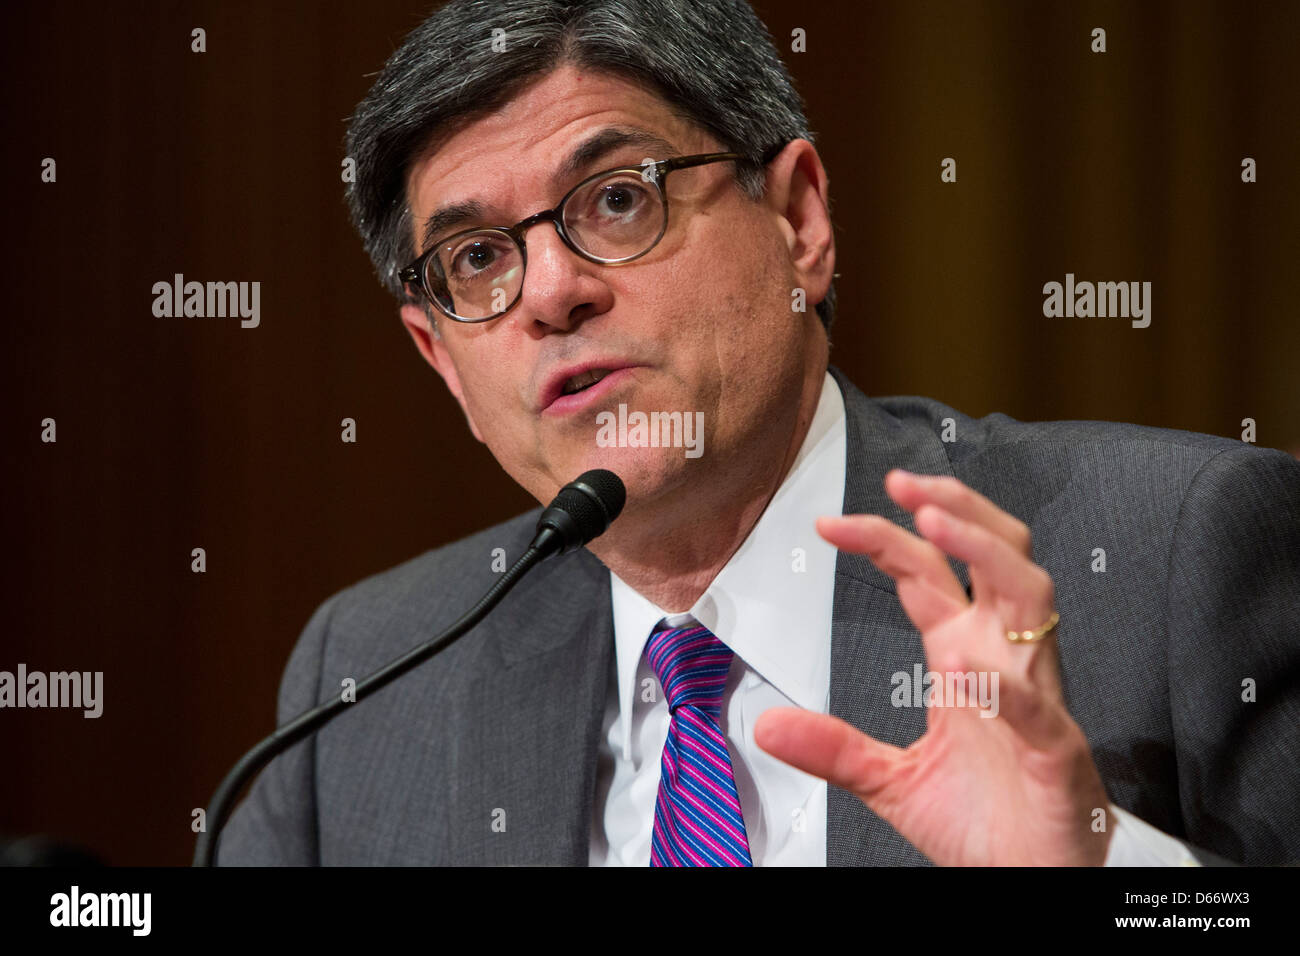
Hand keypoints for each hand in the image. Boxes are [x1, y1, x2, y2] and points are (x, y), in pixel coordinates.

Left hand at [754, 469, 1113, 864]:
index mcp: (964, 659)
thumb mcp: (889, 780)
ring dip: (984, 555)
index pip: (929, 576)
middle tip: (907, 483)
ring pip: (1030, 600)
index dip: (886, 539)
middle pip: (996, 558)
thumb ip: (834, 747)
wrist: (1032, 883)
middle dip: (957, 509)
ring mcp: (1036, 700)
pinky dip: (1003, 683)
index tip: (832, 523)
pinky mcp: (1055, 752)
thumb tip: (768, 724)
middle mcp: (1003, 662)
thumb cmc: (985, 824)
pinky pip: (1037, 707)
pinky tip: (964, 664)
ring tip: (938, 525)